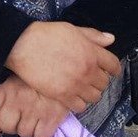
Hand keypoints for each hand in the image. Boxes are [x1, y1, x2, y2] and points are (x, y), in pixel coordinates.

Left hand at [0, 75, 68, 136]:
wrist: (65, 70)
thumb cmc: (42, 74)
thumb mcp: (20, 76)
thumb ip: (7, 91)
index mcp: (8, 87)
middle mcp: (18, 99)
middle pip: (6, 126)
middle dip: (12, 127)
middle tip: (20, 122)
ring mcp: (34, 110)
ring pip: (23, 133)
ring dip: (28, 130)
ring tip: (35, 120)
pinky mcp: (51, 118)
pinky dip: (42, 135)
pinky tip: (44, 126)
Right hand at [5, 22, 120, 112]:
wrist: (24, 46)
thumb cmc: (46, 35)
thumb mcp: (72, 29)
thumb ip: (93, 35)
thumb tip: (111, 39)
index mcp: (92, 53)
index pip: (114, 66)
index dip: (113, 68)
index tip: (110, 70)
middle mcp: (88, 71)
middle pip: (104, 83)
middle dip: (99, 80)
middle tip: (90, 77)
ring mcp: (76, 85)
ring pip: (95, 97)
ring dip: (90, 92)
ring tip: (82, 87)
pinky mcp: (63, 96)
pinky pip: (80, 107)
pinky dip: (78, 103)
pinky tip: (72, 95)